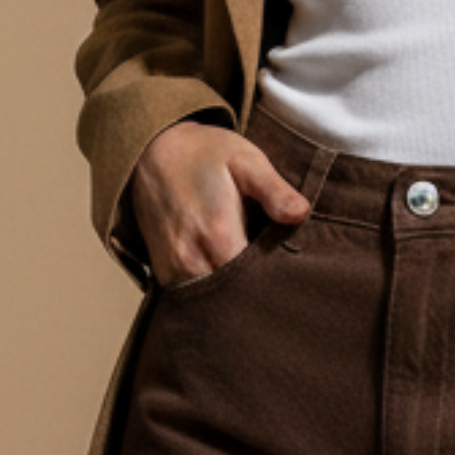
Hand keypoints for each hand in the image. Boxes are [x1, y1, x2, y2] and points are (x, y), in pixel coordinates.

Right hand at [129, 118, 308, 283]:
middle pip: (234, 298)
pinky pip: (193, 296)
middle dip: (257, 293)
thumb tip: (301, 213)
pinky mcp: (164, 272)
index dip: (276, 281)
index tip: (292, 274)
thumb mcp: (246, 160)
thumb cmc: (205, 154)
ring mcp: (174, 269)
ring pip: (213, 302)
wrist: (153, 152)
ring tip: (253, 279)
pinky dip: (212, 293)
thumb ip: (274, 190)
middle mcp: (192, 259)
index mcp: (218, 234)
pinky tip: (228, 277)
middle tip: (277, 281)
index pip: (256, 281)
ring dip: (234, 295)